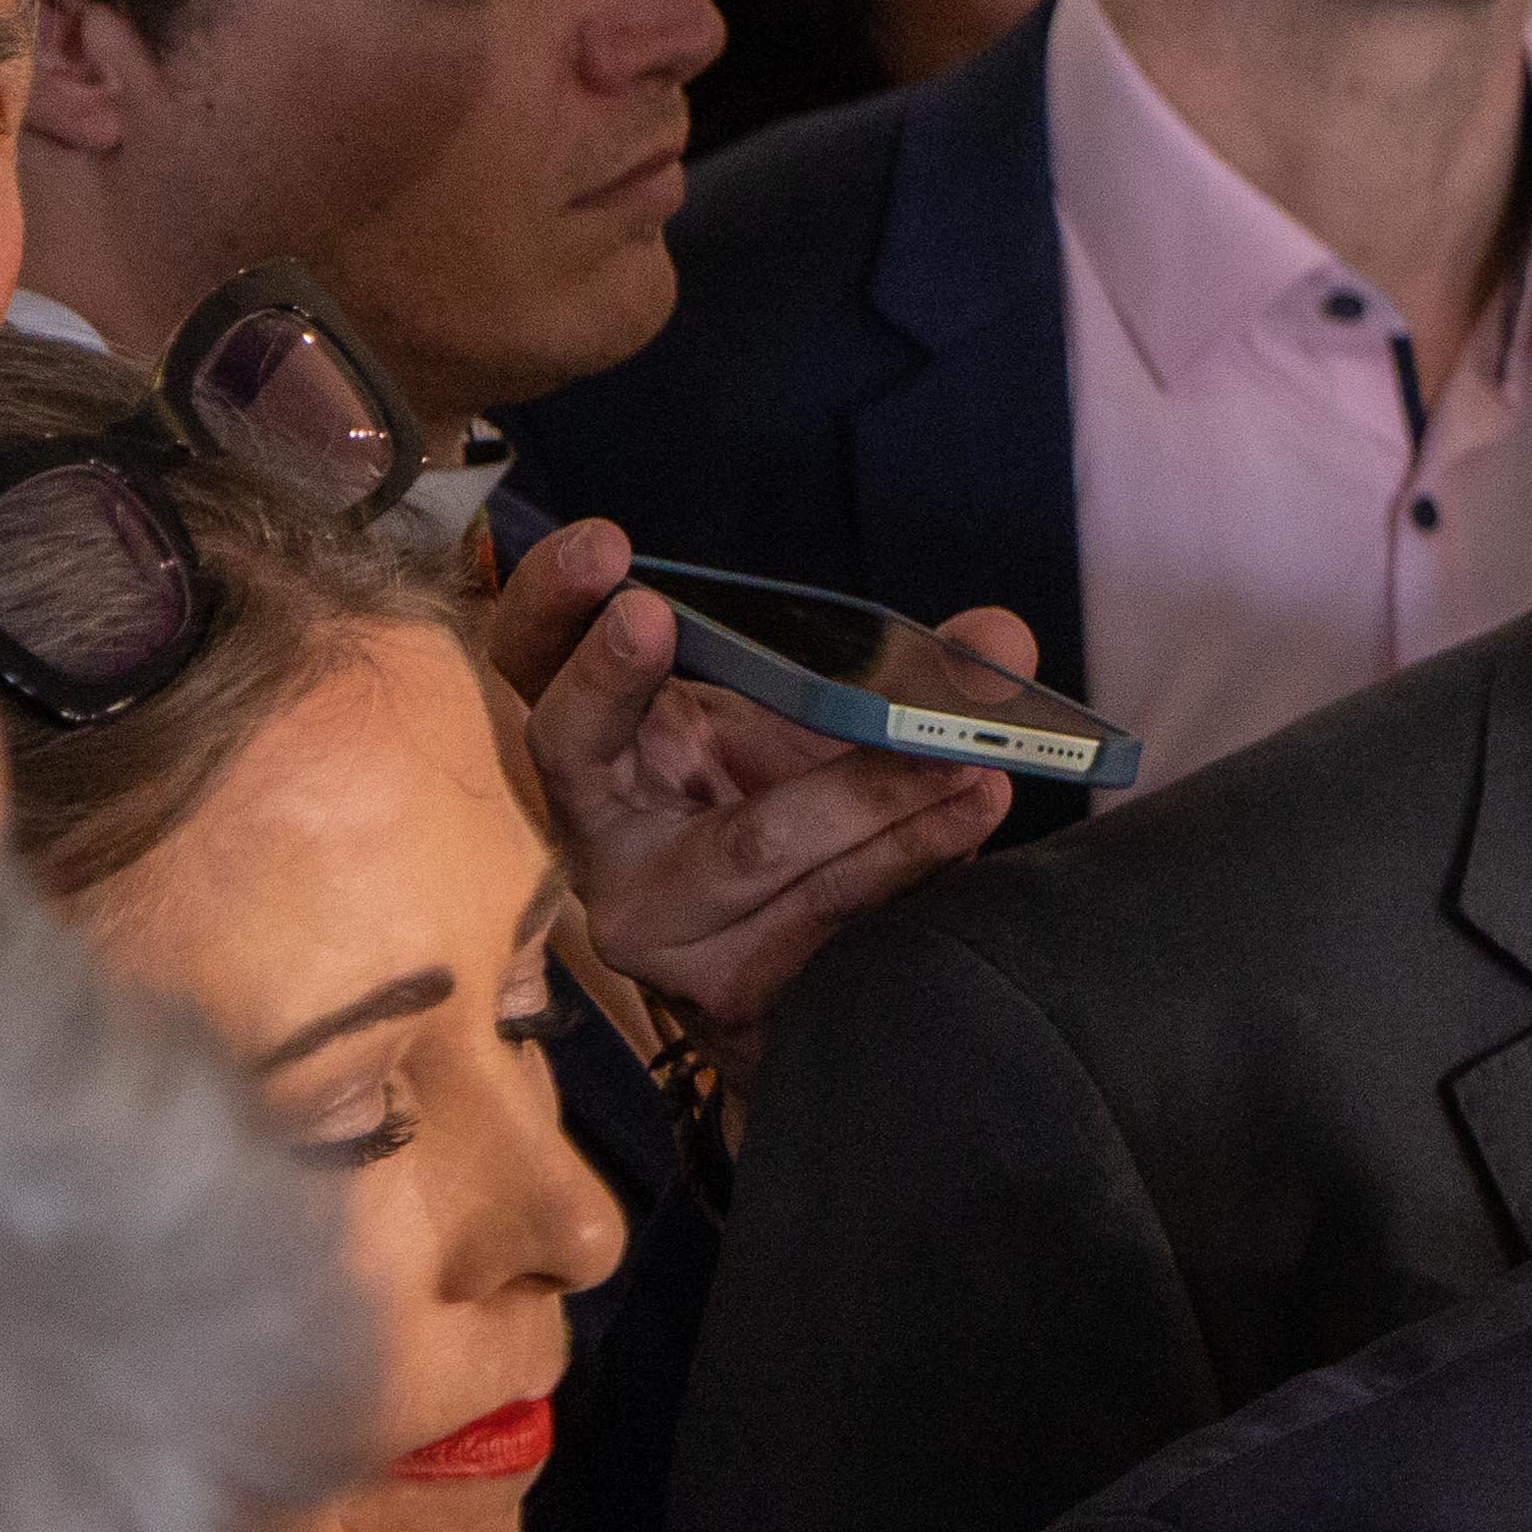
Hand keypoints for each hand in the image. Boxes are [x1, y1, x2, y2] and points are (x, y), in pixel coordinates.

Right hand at [486, 520, 1034, 1077]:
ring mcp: (648, 917)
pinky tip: (968, 816)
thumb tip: (998, 638)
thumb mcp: (830, 726)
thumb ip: (912, 674)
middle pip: (570, 744)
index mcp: (607, 735)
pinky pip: (819, 913)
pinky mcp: (718, 986)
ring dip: (867, 790)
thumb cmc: (799, 811)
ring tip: (963, 751)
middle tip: (657, 615)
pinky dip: (906, 857)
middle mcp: (598, 825)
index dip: (551, 601)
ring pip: (748, 842)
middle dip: (614, 677)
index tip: (602, 546)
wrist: (814, 958)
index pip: (532, 658)